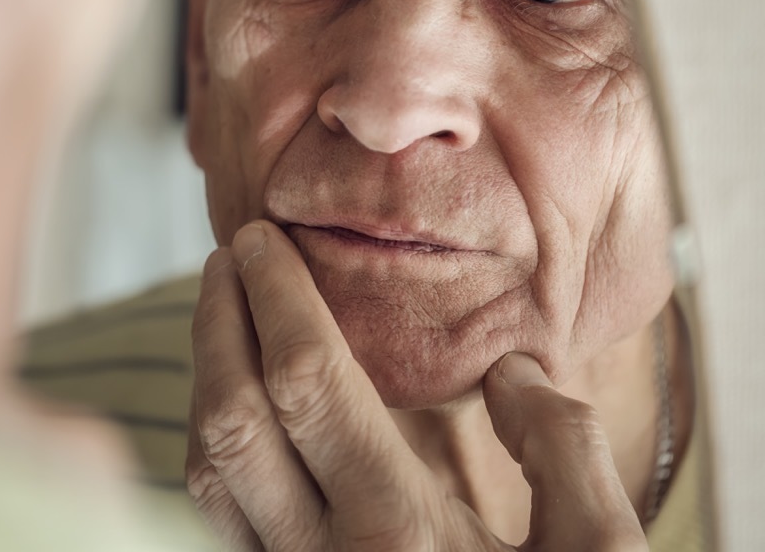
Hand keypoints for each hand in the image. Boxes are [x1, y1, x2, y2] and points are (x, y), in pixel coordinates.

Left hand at [185, 220, 647, 551]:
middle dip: (215, 325)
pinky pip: (218, 523)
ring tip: (220, 317)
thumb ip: (562, 448)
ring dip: (202, 383)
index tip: (259, 240)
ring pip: (207, 476)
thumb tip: (506, 369)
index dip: (273, 298)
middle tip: (226, 257)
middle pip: (232, 420)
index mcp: (401, 531)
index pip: (308, 382)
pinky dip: (212, 451)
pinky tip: (236, 410)